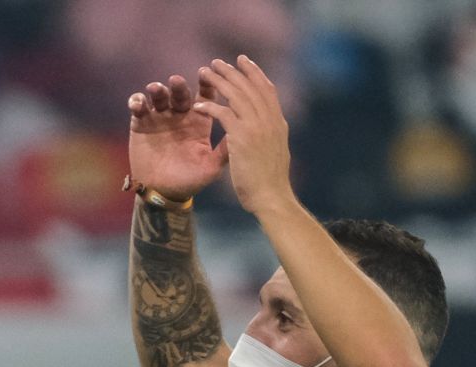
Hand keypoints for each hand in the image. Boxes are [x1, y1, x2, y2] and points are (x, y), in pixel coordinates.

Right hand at [126, 75, 225, 200]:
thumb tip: (245, 128)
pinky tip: (138, 104)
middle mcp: (180, 116)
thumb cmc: (190, 181)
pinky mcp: (140, 125)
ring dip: (158, 91)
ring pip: (159, 97)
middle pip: (180, 93)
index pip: (205, 96)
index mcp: (198, 121)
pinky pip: (138, 109)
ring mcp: (159, 119)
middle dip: (178, 86)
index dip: (207, 84)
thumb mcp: (212, 167)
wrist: (162, 195)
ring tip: (155, 89)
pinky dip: (137, 102)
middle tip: (177, 81)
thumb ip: (226, 148)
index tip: (206, 75)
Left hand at [193, 56, 294, 216]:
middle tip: (217, 61)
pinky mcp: (242, 137)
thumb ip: (270, 136)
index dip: (255, 73)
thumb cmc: (270, 182)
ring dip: (219, 81)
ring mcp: (257, 126)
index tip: (244, 61)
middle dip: (233, 71)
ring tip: (204, 72)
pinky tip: (198, 105)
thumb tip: (269, 129)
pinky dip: (210, 107)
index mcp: (277, 122)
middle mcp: (269, 119)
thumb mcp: (274, 152)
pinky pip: (224, 114)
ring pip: (236, 95)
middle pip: (250, 86)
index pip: (267, 89)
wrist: (271, 197)